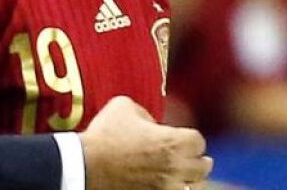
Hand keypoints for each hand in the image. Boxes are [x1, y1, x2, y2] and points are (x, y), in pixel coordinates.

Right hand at [79, 96, 212, 189]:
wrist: (84, 166)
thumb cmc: (104, 135)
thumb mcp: (123, 106)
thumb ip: (145, 112)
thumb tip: (150, 124)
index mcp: (173, 142)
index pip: (199, 142)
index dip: (190, 138)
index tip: (181, 138)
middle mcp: (176, 168)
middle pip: (202, 168)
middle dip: (195, 160)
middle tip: (189, 158)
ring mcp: (166, 188)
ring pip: (192, 187)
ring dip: (186, 179)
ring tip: (177, 175)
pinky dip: (172, 189)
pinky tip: (162, 185)